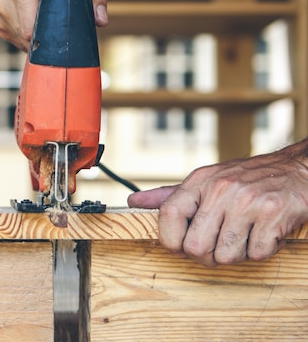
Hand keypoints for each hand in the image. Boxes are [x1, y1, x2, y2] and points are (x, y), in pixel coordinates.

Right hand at [0, 0, 107, 51]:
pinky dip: (31, 37)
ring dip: (39, 39)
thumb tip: (100, 20)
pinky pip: (16, 40)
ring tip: (52, 22)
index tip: (65, 37)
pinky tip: (41, 24)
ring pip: (21, 41)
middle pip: (25, 36)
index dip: (49, 37)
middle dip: (46, 38)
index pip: (29, 27)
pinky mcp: (0, 20)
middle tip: (63, 28)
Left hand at [128, 141, 307, 266]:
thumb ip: (170, 196)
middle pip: (195, 247)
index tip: (182, 244)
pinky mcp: (273, 215)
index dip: (171, 241)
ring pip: (225, 255)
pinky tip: (263, 232)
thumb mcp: (205, 181)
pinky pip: (256, 254)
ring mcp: (247, 201)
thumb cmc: (246, 179)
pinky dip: (261, 250)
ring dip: (236, 254)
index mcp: (200, 182)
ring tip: (243, 234)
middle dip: (206, 255)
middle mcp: (221, 189)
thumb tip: (134, 203)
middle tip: (219, 243)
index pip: (167, 216)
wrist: (297, 170)